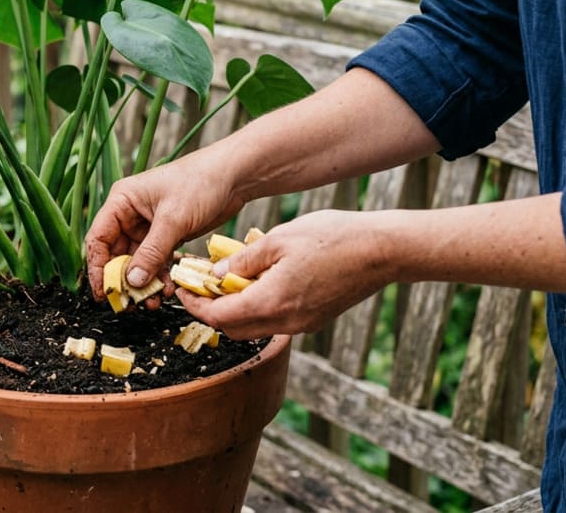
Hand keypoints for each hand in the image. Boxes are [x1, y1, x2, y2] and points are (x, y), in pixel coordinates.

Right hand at [85, 150, 245, 306]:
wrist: (234, 177)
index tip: (103, 293)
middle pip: (116, 254)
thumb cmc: (200, 183)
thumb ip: (151, 252)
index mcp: (122, 201)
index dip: (98, 268)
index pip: (98, 239)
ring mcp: (149, 226)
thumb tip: (132, 282)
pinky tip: (167, 290)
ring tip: (152, 302)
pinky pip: (156, 262)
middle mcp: (130, 215)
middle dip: (124, 281)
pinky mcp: (167, 235)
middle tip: (130, 304)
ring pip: (138, 262)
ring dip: (143, 283)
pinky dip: (160, 276)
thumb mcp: (173, 220)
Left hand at [179, 209, 398, 338]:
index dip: (195, 305)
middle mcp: (286, 322)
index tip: (183, 290)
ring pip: (255, 328)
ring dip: (236, 310)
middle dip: (212, 310)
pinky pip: (276, 322)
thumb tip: (217, 275)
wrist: (382, 251)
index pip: (219, 317)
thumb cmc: (332, 237)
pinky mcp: (315, 321)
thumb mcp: (278, 239)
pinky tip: (259, 283)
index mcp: (272, 302)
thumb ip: (244, 260)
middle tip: (202, 286)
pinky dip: (259, 308)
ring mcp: (303, 325)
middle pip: (234, 329)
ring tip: (229, 281)